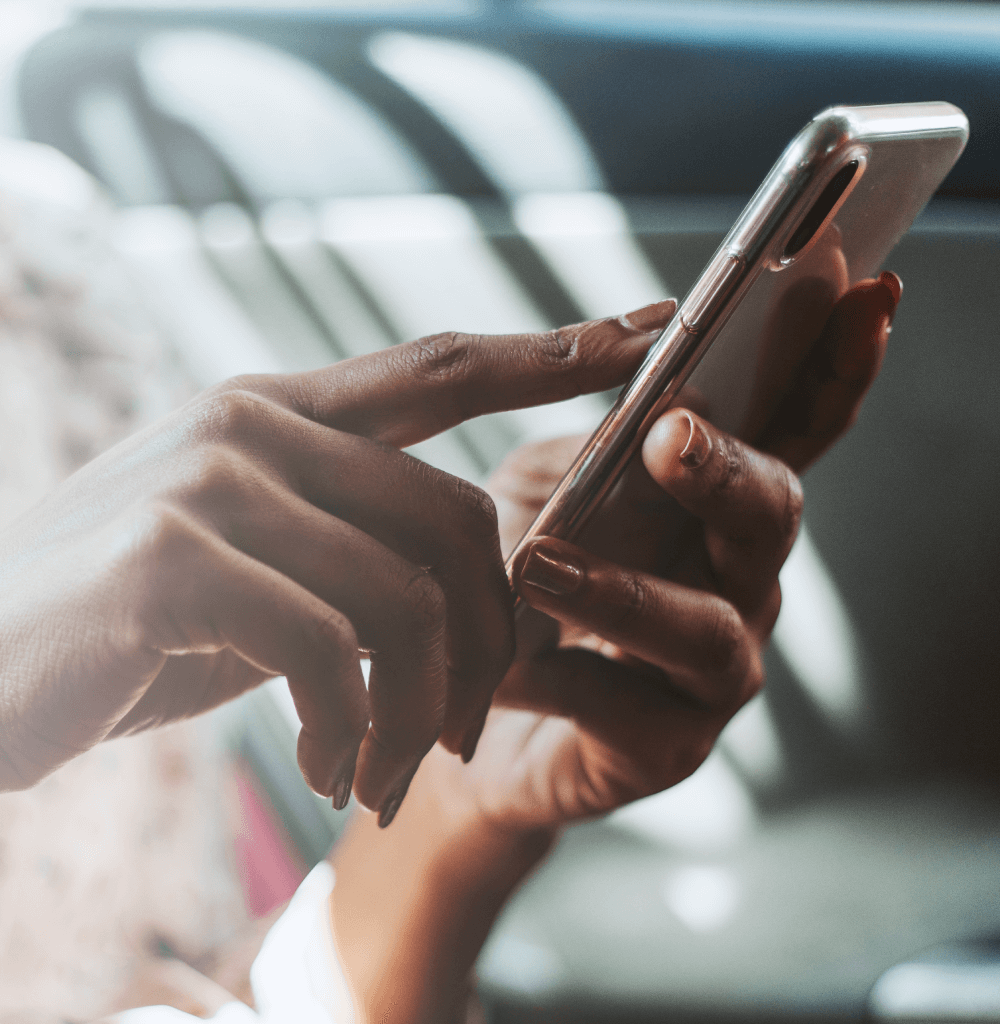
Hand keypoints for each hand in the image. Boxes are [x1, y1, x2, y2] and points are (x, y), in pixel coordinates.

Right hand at [0, 301, 676, 816]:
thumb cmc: (128, 629)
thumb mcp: (259, 575)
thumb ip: (353, 550)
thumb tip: (474, 569)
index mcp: (274, 412)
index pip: (439, 368)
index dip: (551, 351)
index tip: (647, 331)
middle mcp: (246, 423)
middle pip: (454, 517)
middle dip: (488, 642)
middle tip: (462, 735)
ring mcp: (207, 480)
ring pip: (404, 593)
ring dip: (414, 709)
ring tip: (379, 772)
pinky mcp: (173, 559)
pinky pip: (329, 648)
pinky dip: (346, 728)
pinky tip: (321, 768)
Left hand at [415, 271, 898, 832]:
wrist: (472, 705)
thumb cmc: (520, 579)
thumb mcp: (545, 487)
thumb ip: (594, 439)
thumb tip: (642, 357)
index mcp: (716, 503)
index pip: (795, 428)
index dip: (837, 367)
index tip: (869, 294)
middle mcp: (736, 578)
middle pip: (771, 515)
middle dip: (727, 472)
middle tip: (671, 436)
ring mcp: (715, 668)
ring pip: (705, 627)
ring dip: (626, 591)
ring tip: (538, 566)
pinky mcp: (669, 745)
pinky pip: (627, 709)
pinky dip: (560, 677)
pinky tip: (504, 665)